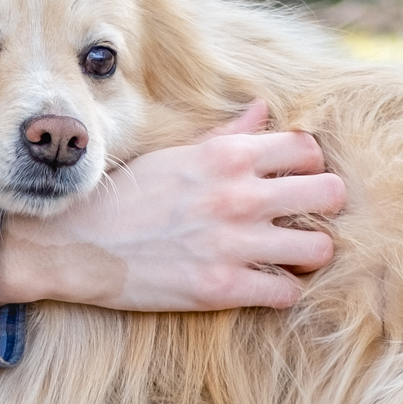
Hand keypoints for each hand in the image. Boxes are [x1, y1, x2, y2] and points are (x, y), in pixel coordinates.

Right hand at [0, 103, 348, 311]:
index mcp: (227, 156)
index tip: (297, 180)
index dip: (309, 166)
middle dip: (325, 207)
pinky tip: (266, 284)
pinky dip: (283, 290)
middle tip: (308, 219)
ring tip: (293, 257)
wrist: (74, 244)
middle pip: (329, 193)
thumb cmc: (125, 196)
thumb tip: (263, 110)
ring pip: (318, 249)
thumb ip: (227, 135)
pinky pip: (286, 293)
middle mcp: (239, 195)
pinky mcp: (222, 288)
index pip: (307, 149)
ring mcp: (233, 243)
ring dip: (310, 254)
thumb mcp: (176, 154)